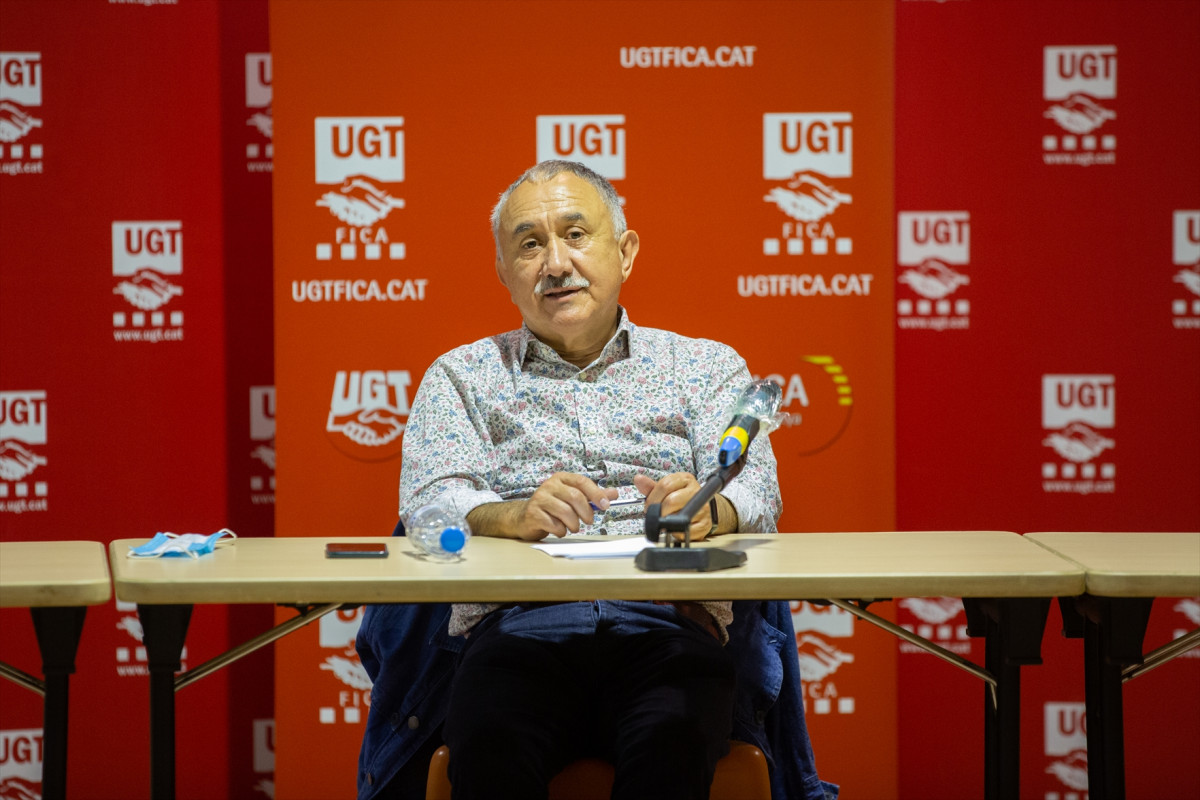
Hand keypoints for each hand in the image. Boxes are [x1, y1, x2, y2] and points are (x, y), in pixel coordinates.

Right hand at [503, 473, 618, 539]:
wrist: (524, 517)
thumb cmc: (552, 507)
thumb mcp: (572, 497)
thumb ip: (593, 495)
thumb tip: (614, 494)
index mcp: (561, 478)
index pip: (582, 481)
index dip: (596, 493)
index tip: (606, 505)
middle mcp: (549, 486)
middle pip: (575, 497)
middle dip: (586, 512)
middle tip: (589, 521)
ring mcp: (540, 499)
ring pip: (566, 512)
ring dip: (574, 524)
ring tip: (573, 526)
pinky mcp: (533, 514)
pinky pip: (554, 525)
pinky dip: (561, 531)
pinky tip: (559, 529)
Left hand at [632, 472, 712, 540]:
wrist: (702, 509)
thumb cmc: (680, 498)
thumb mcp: (667, 490)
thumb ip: (651, 487)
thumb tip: (638, 479)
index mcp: (685, 479)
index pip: (665, 485)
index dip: (652, 498)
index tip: (648, 506)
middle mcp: (696, 491)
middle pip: (671, 501)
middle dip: (659, 511)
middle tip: (656, 516)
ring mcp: (703, 508)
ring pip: (678, 516)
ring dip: (668, 522)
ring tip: (666, 520)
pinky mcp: (705, 524)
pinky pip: (686, 530)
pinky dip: (677, 532)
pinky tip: (676, 528)